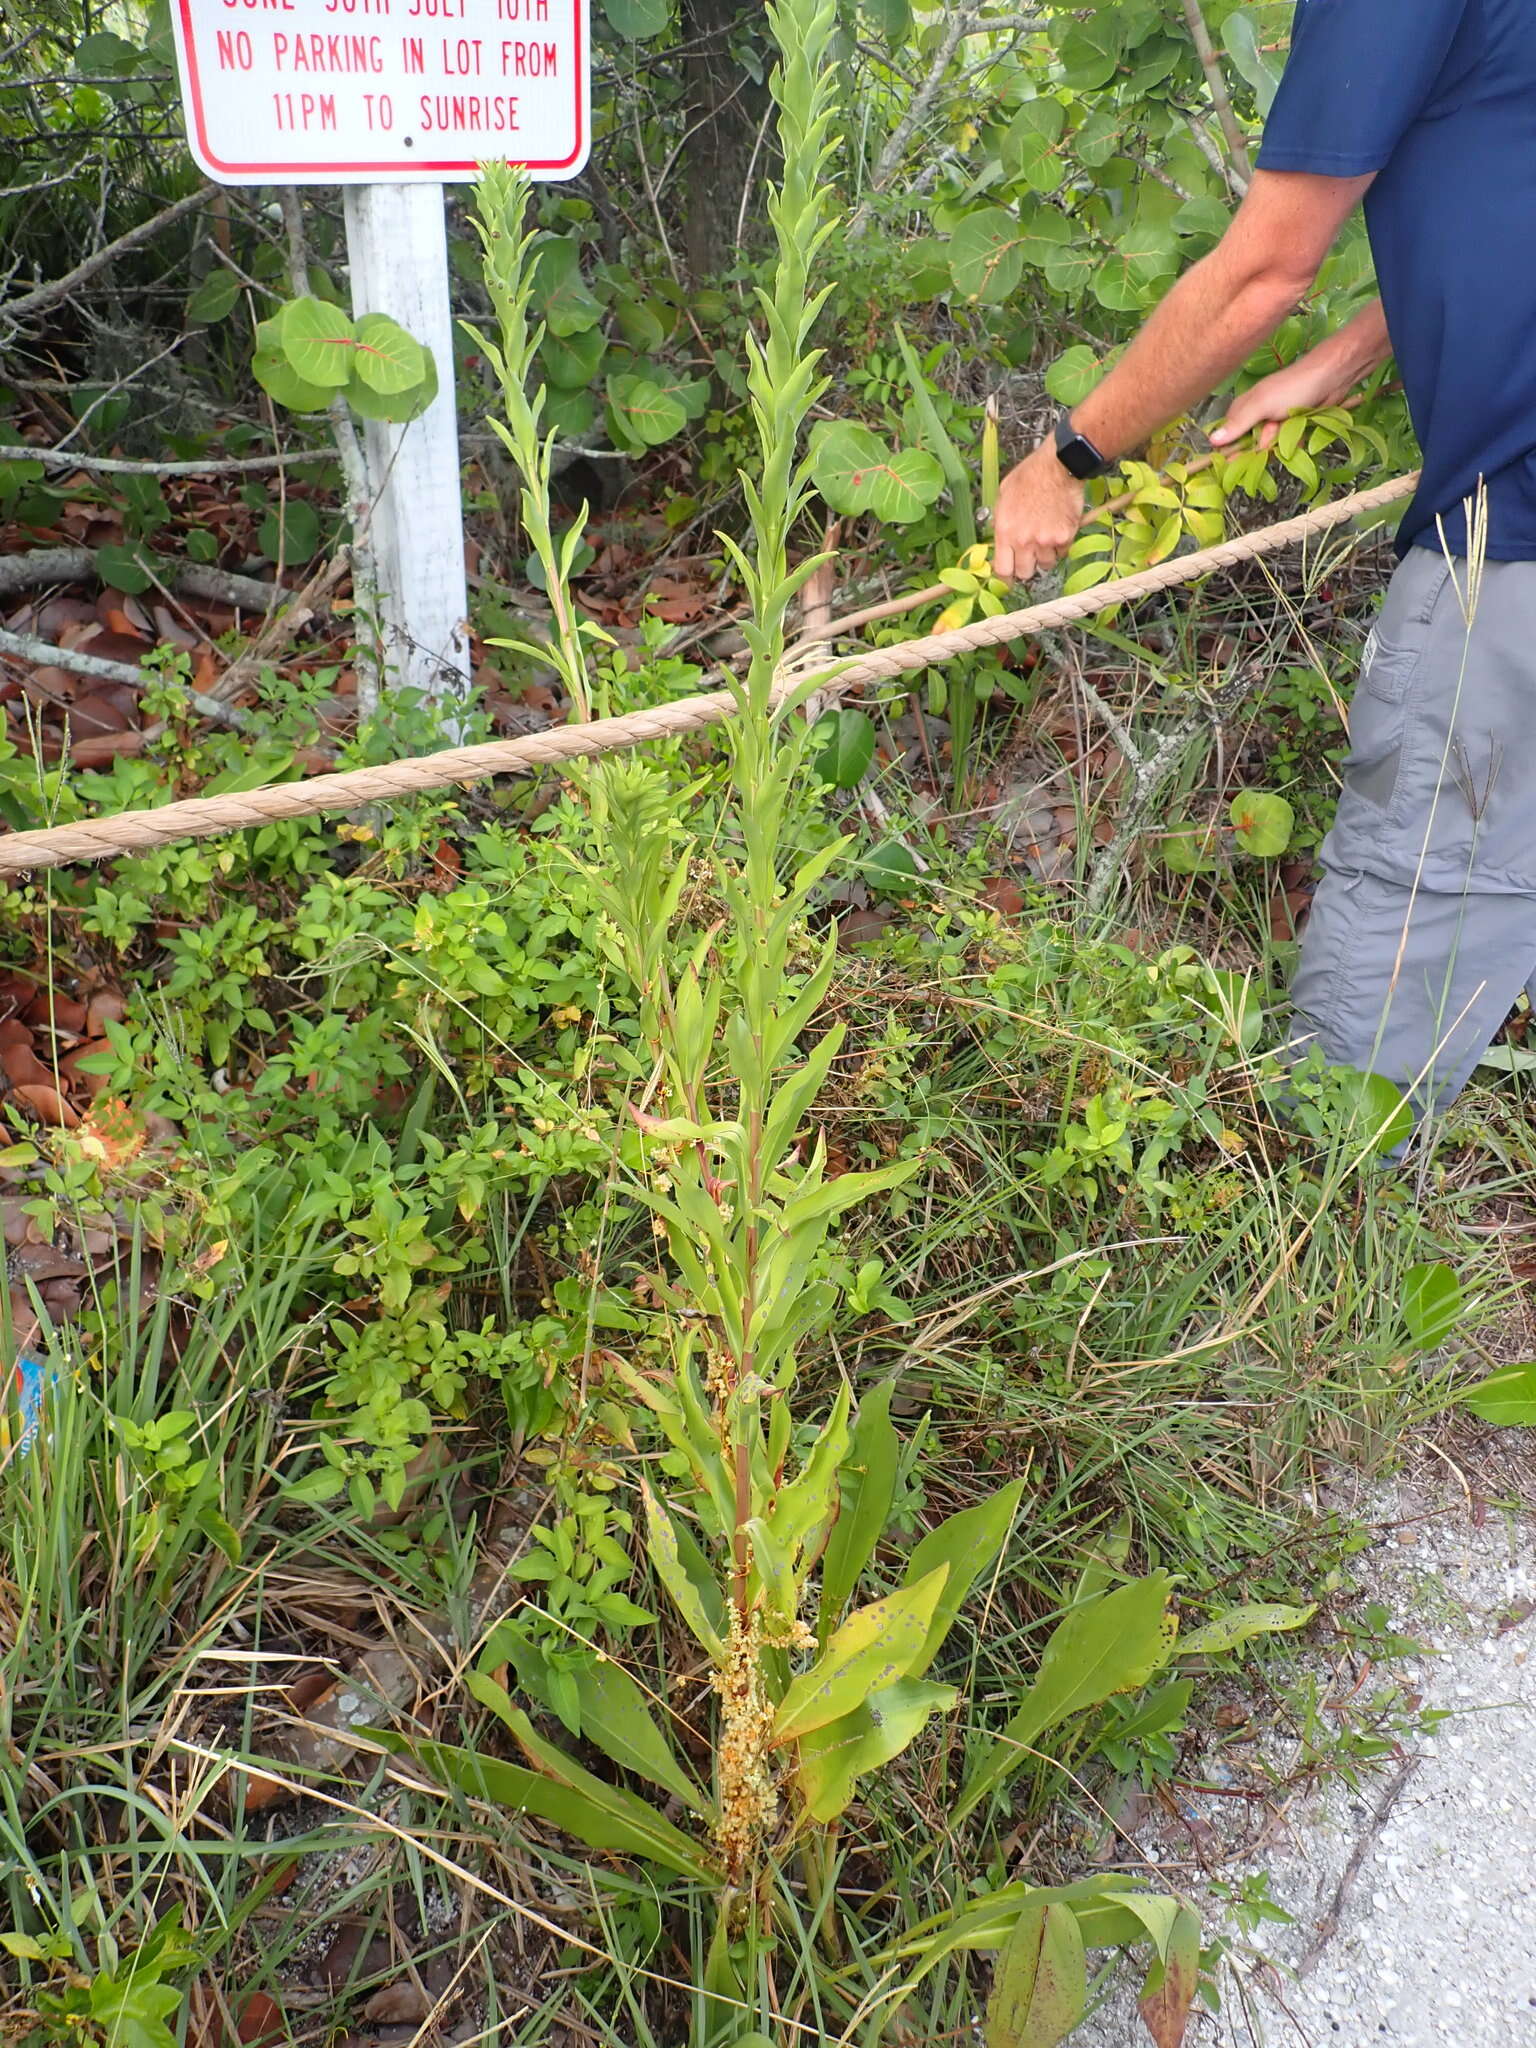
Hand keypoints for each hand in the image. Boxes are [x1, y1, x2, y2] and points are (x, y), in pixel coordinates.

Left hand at [992, 442, 1085, 583]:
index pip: (1003, 570)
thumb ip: (1000, 521)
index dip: (1005, 578)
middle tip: (1030, 555)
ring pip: (1046, 564)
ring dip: (1045, 556)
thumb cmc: (1030, 476)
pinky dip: (1061, 546)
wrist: (1058, 466)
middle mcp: (1024, 541)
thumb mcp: (1003, 496)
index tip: (1008, 578)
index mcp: (1005, 531)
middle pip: (1025, 573)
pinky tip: (1058, 529)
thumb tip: (998, 537)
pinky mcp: (1065, 537)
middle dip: (1027, 567)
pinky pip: (1062, 553)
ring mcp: (1046, 541)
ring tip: (1045, 537)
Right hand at [1209, 354, 1352, 451]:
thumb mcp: (1261, 406)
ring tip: (1290, 430)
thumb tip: (1211, 441)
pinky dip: (1294, 443)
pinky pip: (1287, 444)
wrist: (1331, 378)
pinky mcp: (1292, 426)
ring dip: (1280, 445)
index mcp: (1243, 408)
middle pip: (1249, 445)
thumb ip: (1237, 424)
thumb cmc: (1293, 388)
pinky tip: (1301, 436)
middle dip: (1260, 448)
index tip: (1232, 464)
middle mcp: (1257, 416)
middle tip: (1272, 436)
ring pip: (1270, 446)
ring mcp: (1276, 422)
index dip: (1230, 450)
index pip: (1228, 435)